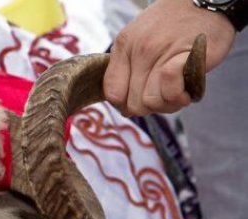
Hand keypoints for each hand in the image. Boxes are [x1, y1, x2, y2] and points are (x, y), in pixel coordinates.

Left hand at [104, 0, 234, 115]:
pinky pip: (171, 90)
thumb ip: (128, 69)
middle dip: (151, 108)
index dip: (125, 106)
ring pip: (152, 102)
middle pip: (133, 104)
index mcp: (123, 46)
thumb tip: (125, 109)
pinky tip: (188, 89)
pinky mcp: (185, 57)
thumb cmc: (173, 25)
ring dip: (168, 104)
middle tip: (165, 97)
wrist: (205, 0)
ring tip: (179, 92)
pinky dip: (180, 96)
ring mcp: (161, 52)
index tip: (141, 102)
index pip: (112, 93)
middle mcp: (139, 49)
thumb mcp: (139, 39)